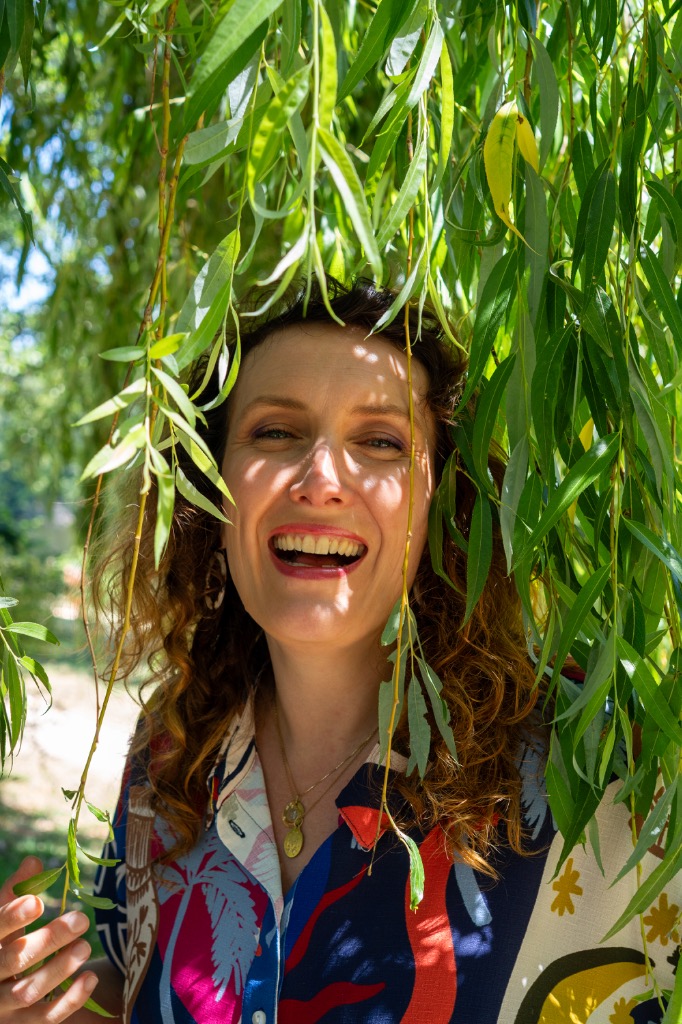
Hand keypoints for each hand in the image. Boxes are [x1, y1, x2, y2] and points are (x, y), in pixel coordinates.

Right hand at [0, 857, 98, 1020]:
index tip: (37, 901)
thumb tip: (33, 861)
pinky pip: (45, 1018)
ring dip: (59, 969)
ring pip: (28, 992)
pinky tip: (91, 977)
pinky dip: (70, 1000)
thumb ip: (15, 892)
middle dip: (48, 940)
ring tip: (85, 947)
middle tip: (81, 920)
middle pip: (14, 960)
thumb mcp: (2, 920)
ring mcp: (3, 1008)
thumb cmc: (2, 945)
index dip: (12, 917)